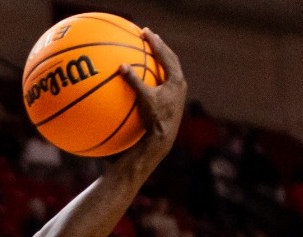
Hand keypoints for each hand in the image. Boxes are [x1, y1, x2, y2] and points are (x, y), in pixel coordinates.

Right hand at [115, 29, 186, 164]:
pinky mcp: (174, 98)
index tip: (145, 32)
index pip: (165, 55)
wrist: (163, 138)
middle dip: (160, 46)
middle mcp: (180, 83)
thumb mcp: (144, 98)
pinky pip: (167, 79)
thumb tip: (122, 66)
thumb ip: (134, 81)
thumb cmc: (155, 118)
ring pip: (172, 68)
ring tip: (152, 49)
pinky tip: (149, 73)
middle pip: (171, 58)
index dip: (155, 42)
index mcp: (176, 79)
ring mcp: (178, 91)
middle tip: (150, 36)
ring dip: (162, 57)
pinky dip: (159, 71)